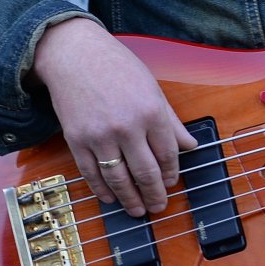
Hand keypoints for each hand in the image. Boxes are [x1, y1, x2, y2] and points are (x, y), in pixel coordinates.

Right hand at [32, 17, 198, 217]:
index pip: (167, 154)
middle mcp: (127, 127)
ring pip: (119, 180)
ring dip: (130, 200)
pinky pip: (92, 174)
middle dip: (154, 194)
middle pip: (146, 173)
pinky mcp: (77, 141)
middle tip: (158, 206)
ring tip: (138, 210)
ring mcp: (100, 136)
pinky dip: (102, 190)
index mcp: (151, 111)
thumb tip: (190, 146)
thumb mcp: (151, 88)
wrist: (74, 55)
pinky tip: (110, 198)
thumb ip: (171, 121)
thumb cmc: (117, 67)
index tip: (171, 183)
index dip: (171, 173)